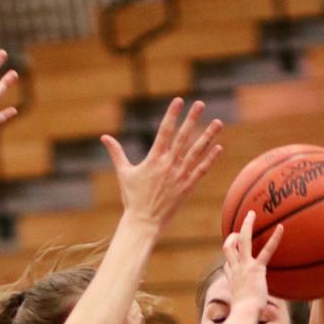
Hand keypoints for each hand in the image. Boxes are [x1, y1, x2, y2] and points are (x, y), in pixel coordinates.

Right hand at [100, 99, 222, 231]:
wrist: (143, 222)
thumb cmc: (132, 198)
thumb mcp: (123, 173)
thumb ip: (116, 153)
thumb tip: (104, 137)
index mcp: (154, 159)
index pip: (164, 131)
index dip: (172, 115)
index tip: (179, 101)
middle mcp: (168, 165)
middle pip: (183, 137)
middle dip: (192, 119)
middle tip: (200, 103)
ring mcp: (179, 176)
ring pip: (196, 152)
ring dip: (207, 136)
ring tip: (218, 122)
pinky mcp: (186, 188)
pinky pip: (200, 171)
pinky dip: (210, 160)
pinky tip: (218, 148)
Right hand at [223, 211, 282, 314]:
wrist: (243, 315)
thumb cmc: (243, 317)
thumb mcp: (241, 312)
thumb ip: (245, 309)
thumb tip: (250, 321)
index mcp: (231, 279)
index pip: (228, 264)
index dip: (230, 259)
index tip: (234, 257)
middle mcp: (235, 270)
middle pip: (229, 247)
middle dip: (233, 235)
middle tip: (239, 225)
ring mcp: (244, 267)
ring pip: (242, 241)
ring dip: (246, 226)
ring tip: (252, 214)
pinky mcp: (256, 269)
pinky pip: (266, 251)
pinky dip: (274, 239)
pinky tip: (281, 228)